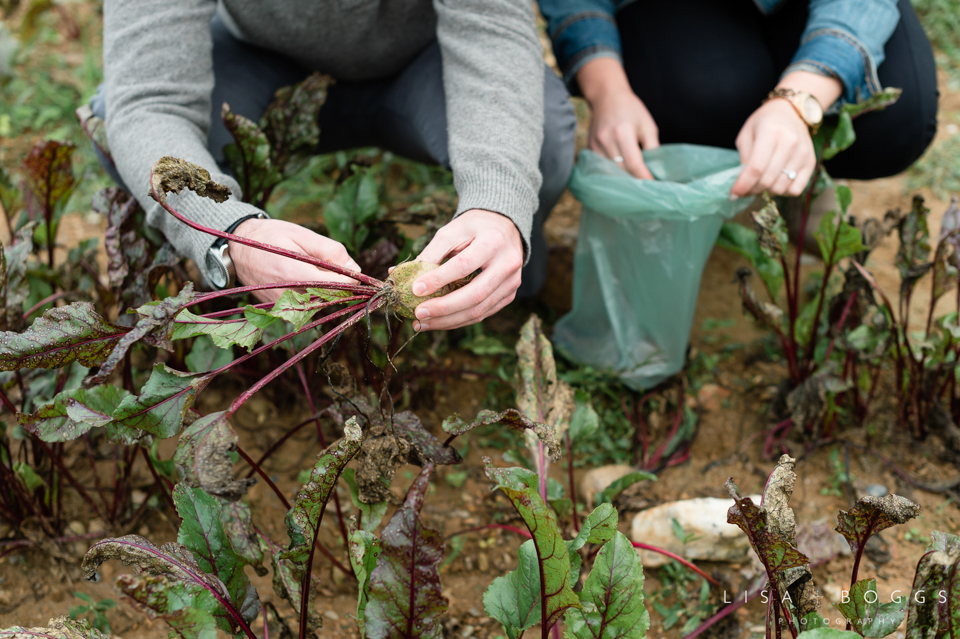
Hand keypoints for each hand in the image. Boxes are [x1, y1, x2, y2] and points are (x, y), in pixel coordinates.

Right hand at [228, 218, 360, 302]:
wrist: (238, 250)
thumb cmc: (271, 237)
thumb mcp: (301, 234)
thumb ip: (330, 251)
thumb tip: (355, 269)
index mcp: (294, 274)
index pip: (337, 286)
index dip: (351, 278)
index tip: (354, 271)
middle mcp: (288, 295)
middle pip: (330, 297)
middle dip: (338, 283)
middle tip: (327, 264)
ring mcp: (283, 307)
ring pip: (320, 303)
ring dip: (324, 289)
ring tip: (310, 268)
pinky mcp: (280, 311)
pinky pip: (307, 306)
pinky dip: (312, 294)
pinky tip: (303, 278)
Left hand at [407, 209, 522, 330]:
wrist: (504, 229)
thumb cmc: (473, 229)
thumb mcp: (451, 232)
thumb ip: (429, 253)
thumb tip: (398, 275)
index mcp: (493, 242)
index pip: (463, 265)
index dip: (438, 279)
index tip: (414, 289)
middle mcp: (508, 264)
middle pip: (475, 294)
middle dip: (443, 308)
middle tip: (418, 314)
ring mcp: (512, 283)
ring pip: (479, 310)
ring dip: (448, 321)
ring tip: (422, 323)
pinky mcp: (509, 295)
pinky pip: (482, 313)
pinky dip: (458, 320)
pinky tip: (438, 322)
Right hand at [577, 57, 659, 178]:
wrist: (606, 97)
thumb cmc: (631, 110)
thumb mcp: (647, 126)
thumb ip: (652, 147)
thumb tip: (656, 171)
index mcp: (623, 132)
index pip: (634, 163)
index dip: (644, 177)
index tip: (654, 186)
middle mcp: (606, 140)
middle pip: (621, 171)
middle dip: (634, 182)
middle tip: (646, 190)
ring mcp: (595, 146)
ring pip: (610, 172)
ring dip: (622, 180)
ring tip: (634, 187)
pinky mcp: (589, 149)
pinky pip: (601, 168)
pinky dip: (612, 174)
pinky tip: (621, 179)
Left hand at [729, 98, 815, 198]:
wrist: (790, 112)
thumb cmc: (763, 123)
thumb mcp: (746, 135)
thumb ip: (744, 158)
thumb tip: (742, 184)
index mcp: (771, 132)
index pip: (756, 168)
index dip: (743, 185)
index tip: (733, 195)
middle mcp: (790, 143)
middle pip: (768, 180)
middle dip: (752, 190)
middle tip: (744, 190)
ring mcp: (803, 153)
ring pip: (781, 188)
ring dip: (766, 192)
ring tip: (759, 184)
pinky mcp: (811, 162)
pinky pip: (796, 189)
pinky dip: (783, 192)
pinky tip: (775, 183)